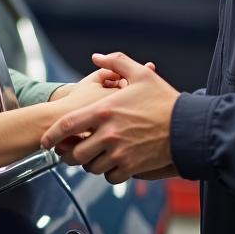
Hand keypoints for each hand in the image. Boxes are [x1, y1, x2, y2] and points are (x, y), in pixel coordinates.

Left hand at [41, 52, 179, 183]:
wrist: (189, 127)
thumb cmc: (165, 100)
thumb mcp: (141, 74)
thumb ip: (116, 63)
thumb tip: (96, 56)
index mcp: (104, 110)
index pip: (67, 126)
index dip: (51, 135)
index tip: (45, 141)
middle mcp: (108, 133)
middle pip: (75, 153)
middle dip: (70, 154)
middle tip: (72, 151)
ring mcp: (119, 152)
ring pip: (91, 167)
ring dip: (90, 163)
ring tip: (94, 156)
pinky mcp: (131, 167)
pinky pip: (110, 177)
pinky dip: (108, 173)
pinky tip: (112, 164)